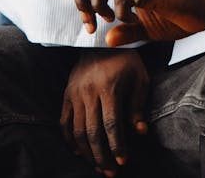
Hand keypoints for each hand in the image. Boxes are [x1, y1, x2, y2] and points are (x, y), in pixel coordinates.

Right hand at [60, 50, 148, 175]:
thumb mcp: (139, 77)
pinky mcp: (67, 93)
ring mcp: (75, 92)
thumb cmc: (126, 60)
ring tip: (97, 166)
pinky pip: (64, 121)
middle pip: (92, 132)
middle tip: (110, 172)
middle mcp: (88, 91)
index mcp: (109, 87)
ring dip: (86, 153)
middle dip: (102, 156)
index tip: (123, 162)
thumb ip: (138, 105)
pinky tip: (78, 152)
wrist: (102, 40)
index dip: (117, 146)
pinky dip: (69, 140)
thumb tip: (141, 132)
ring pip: (76, 130)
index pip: (111, 125)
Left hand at [75, 0, 204, 46]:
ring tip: (112, 19)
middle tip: (94, 23)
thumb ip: (126, 31)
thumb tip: (107, 39)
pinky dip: (121, 13)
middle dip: (84, 0)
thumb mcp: (146, 28)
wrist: (204, 9)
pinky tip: (133, 21)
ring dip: (99, 3)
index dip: (83, 0)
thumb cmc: (178, 16)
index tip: (90, 25)